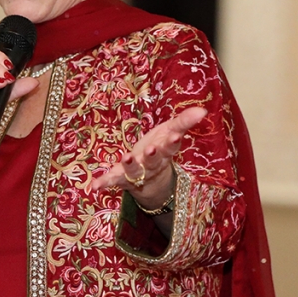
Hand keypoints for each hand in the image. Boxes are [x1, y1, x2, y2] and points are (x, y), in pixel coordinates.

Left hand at [90, 106, 207, 208]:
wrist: (150, 180)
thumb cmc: (159, 149)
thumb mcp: (170, 132)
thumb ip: (184, 122)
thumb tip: (202, 110)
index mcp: (164, 152)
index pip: (171, 147)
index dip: (172, 142)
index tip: (175, 136)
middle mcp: (151, 165)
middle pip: (153, 161)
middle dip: (153, 155)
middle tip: (151, 149)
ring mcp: (136, 173)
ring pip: (134, 171)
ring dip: (131, 165)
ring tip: (127, 157)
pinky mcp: (121, 178)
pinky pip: (112, 181)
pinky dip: (103, 183)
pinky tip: (94, 186)